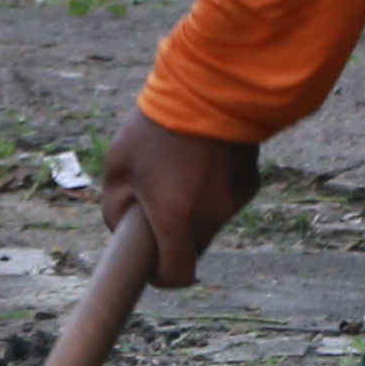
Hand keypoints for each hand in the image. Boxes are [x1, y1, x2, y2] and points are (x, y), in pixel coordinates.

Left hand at [99, 111, 261, 289]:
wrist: (211, 89)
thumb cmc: (155, 129)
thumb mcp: (117, 167)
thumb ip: (115, 208)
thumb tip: (124, 231)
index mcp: (176, 221)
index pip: (176, 276)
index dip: (160, 275)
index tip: (150, 265)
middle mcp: (210, 218)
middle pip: (191, 249)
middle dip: (172, 238)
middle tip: (154, 205)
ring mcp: (234, 202)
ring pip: (208, 223)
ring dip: (192, 211)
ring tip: (176, 172)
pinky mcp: (249, 183)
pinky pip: (225, 199)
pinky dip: (211, 190)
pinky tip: (200, 159)